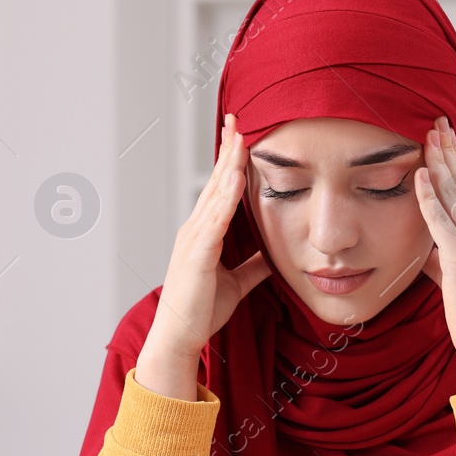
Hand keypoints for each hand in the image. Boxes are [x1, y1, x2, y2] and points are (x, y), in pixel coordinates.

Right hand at [136, 113, 272, 399]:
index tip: (241, 136)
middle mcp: (196, 229)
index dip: (231, 162)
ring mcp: (194, 239)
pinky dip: (226, 197)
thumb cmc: (201, 310)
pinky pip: (215, 219)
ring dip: (228, 164)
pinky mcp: (197, 254)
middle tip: (237, 120)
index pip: (220, 190)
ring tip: (239, 137)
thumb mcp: (238, 283)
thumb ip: (254, 266)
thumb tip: (274, 254)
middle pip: (215, 182)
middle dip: (228, 150)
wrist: (180, 335)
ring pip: (215, 193)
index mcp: (205, 233)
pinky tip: (235, 177)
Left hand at [414, 115, 455, 389]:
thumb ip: (441, 263)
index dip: (455, 164)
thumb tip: (425, 254)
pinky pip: (441, 221)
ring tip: (428, 134)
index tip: (444, 141)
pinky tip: (419, 174)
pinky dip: (429, 196)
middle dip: (449, 151)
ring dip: (440, 162)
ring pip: (455, 194)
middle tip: (438, 122)